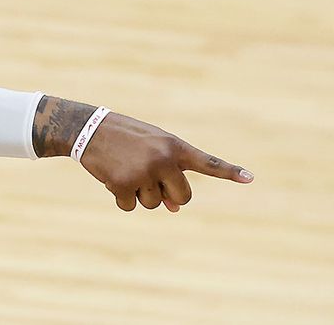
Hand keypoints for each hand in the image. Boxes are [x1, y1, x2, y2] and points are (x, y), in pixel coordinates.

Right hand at [80, 112, 253, 211]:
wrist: (89, 129)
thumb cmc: (126, 139)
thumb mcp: (152, 149)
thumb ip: (169, 174)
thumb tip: (174, 209)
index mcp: (174, 147)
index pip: (207, 163)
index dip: (229, 172)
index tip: (250, 178)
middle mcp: (163, 160)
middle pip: (182, 197)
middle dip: (168, 195)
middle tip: (149, 179)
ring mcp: (143, 172)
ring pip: (153, 204)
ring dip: (140, 194)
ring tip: (126, 170)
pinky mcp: (122, 184)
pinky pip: (130, 206)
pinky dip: (121, 198)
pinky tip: (112, 178)